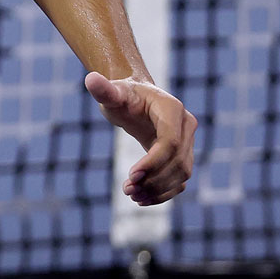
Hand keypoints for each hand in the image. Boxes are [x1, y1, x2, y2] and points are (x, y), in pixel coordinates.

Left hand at [85, 72, 195, 206]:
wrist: (136, 99)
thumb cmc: (123, 95)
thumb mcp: (113, 94)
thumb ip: (104, 90)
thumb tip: (90, 78)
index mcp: (173, 109)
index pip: (170, 142)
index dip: (154, 161)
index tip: (131, 176)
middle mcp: (186, 125)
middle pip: (178, 161)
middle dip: (153, 179)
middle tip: (127, 190)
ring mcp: (189, 142)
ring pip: (182, 174)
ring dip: (159, 189)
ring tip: (132, 195)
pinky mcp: (183, 156)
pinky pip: (180, 180)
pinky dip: (164, 193)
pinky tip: (142, 199)